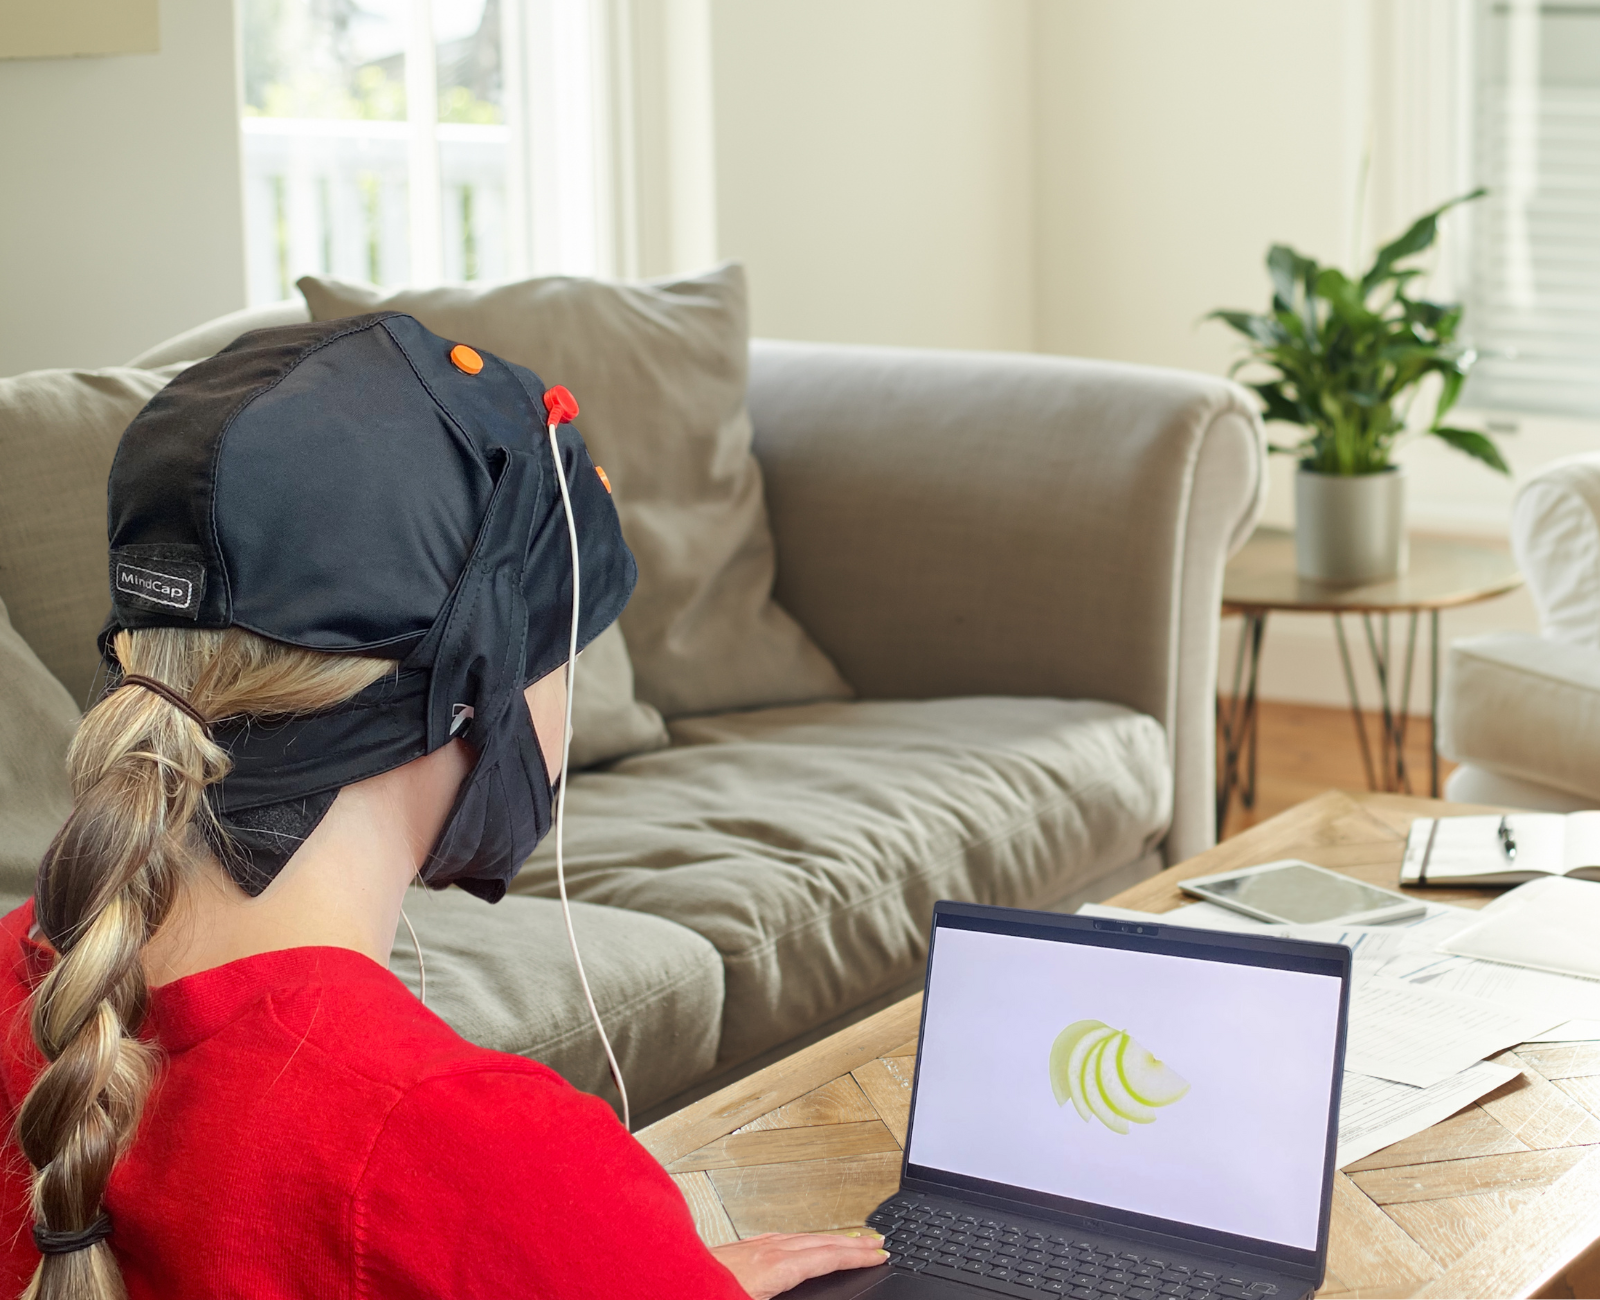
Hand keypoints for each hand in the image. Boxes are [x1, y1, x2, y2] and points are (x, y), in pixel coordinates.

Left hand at [710, 1230, 887, 1297]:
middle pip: (815, 1242)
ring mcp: (744, 1249)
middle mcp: (759, 1252)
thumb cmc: (696, 1294)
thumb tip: (816, 1281)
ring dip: (824, 1239)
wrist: (654, 1284)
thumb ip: (784, 1298)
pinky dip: (796, 1240)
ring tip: (843, 1242)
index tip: (879, 1253)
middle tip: (875, 1242)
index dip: (855, 1256)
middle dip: (848, 1242)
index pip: (824, 1257)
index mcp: (770, 1269)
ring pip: (795, 1238)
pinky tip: (791, 1244)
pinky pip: (774, 1240)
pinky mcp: (730, 1252)